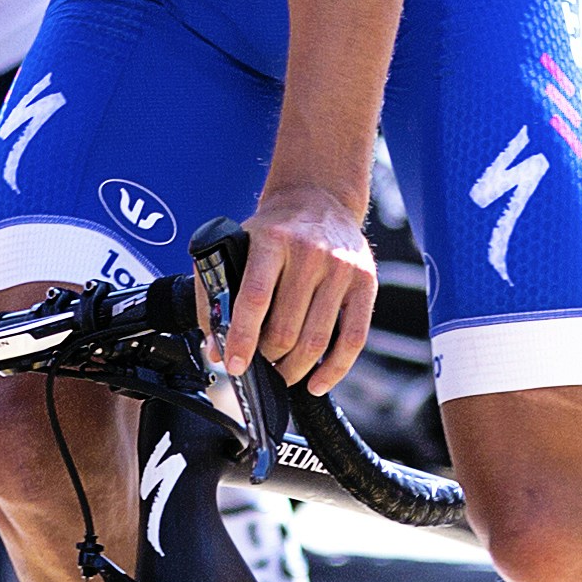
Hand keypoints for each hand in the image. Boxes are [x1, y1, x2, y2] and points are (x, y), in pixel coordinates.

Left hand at [220, 179, 377, 390]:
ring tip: (281, 372)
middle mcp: (310, 252)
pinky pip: (353, 338)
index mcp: (271, 241)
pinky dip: (334, 370)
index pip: (254, 298)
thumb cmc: (273, 231)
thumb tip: (215, 349)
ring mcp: (341, 268)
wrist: (318, 198)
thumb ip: (217, 294)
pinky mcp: (365, 282)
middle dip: (268, 358)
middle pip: (285, 328)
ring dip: (294, 368)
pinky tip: (316, 383)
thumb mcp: (238, 246)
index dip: (242, 338)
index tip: (234, 365)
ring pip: (316, 340)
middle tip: (259, 366)